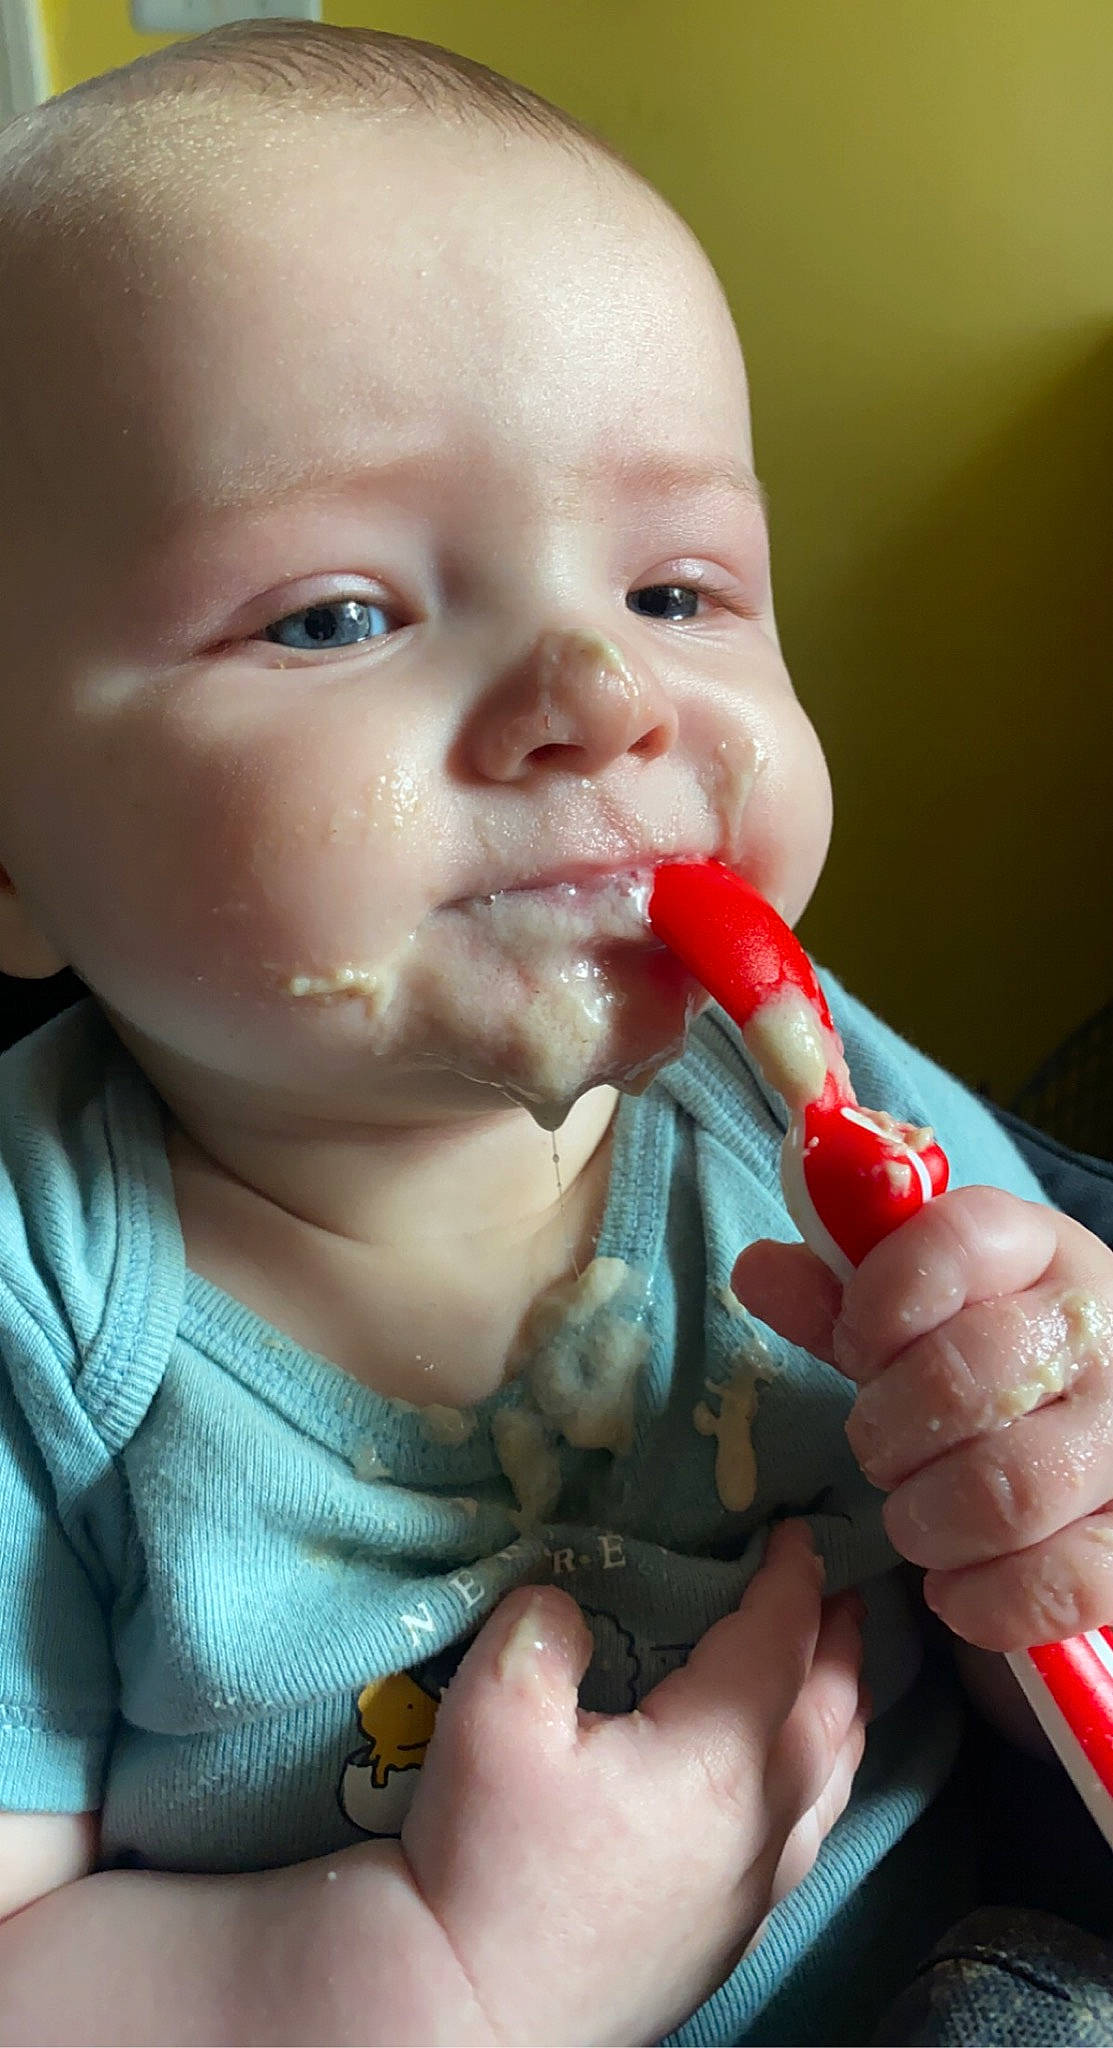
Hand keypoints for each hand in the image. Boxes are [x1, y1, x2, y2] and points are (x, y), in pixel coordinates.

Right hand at [400, 1519, 864, 2045]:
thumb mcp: (492, 1714)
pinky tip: (795, 1776)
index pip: (782, 1640)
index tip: (799, 1529)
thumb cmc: (488, 1861)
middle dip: (840, 1638)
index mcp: (723, 1757)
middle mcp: (764, 1823)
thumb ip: (540, 1628)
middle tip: (845, 1584)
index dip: (794, 1576)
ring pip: (831, 1779)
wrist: (470, 2011)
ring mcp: (756, 1889)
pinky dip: (820, 1777)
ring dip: (841, 1709)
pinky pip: (808, 1832)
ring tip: (838, 1668)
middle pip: (831, 1709)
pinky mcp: (731, 1936)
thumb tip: (563, 1600)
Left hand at [733, 1188, 1112, 1653]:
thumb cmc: (996, 1361)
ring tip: (916, 1518)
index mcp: (1037, 1252)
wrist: (1106, 1432)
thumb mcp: (927, 1312)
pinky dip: (983, 1599)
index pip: (950, 1245)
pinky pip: (1056, 1584)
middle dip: (886, 1433)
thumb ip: (845, 1297)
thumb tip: (756, 1273)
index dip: (877, 1306)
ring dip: (926, 1521)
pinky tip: (957, 1585)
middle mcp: (1095, 1335)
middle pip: (959, 1382)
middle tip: (881, 1452)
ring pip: (1003, 1493)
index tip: (858, 1349)